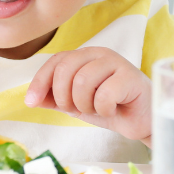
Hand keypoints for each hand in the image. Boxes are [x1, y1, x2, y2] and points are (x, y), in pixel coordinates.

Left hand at [25, 47, 151, 142]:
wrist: (142, 120)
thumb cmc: (110, 107)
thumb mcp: (76, 104)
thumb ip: (54, 99)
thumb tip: (31, 99)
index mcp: (84, 56)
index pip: (55, 61)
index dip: (40, 81)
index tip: (31, 102)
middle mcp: (99, 53)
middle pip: (65, 70)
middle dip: (65, 97)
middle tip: (77, 110)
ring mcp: (116, 62)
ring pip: (82, 82)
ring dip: (85, 105)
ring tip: (97, 109)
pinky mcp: (131, 76)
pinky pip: (104, 95)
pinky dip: (104, 109)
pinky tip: (113, 109)